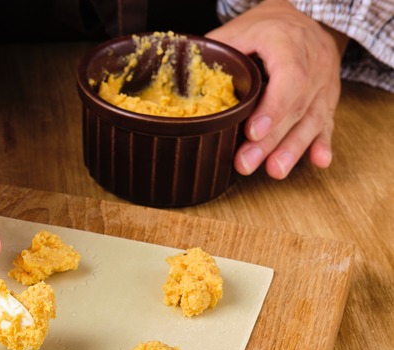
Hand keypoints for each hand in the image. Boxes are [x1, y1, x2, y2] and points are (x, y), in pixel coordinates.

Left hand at [207, 0, 347, 178]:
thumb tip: (183, 80)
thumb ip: (216, 53)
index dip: (273, 108)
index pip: (289, 77)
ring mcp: (324, 81)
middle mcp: (313, 62)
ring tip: (275, 171)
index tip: (252, 132)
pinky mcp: (327, 96)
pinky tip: (319, 162)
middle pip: (296, 105)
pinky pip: (328, 120)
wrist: (300, 17)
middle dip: (272, 140)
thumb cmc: (264, 26)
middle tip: (247, 163)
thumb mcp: (238, 30)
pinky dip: (323, 143)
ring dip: (294, 148)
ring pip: (313, 118)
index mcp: (288, 42)